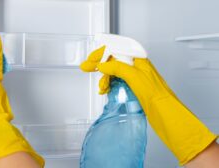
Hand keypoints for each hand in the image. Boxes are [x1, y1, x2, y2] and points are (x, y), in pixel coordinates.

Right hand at [80, 46, 217, 165]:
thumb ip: (117, 67)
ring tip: (102, 87)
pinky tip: (107, 90)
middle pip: (114, 59)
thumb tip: (103, 65)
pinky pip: (118, 81)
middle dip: (100, 64)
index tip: (91, 59)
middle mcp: (137, 66)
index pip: (117, 48)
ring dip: (105, 77)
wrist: (165, 113)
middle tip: (87, 68)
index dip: (102, 52)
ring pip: (114, 71)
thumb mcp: (134, 76)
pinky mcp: (134, 87)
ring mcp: (135, 77)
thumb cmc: (156, 95)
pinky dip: (110, 84)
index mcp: (139, 59)